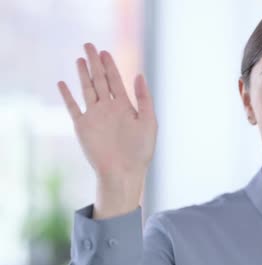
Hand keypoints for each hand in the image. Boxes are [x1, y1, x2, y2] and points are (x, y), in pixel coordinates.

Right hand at [57, 42, 156, 181]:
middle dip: (95, 63)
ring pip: (87, 90)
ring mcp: (95, 117)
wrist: (124, 172)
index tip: (105, 52)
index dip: (111, 66)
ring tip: (80, 59)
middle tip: (89, 45)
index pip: (116, 81)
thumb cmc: (140, 151)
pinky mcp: (83, 127)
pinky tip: (62, 83)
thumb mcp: (149, 122)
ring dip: (83, 75)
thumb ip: (144, 99)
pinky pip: (73, 107)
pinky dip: (67, 96)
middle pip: (100, 81)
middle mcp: (109, 109)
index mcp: (125, 107)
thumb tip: (139, 75)